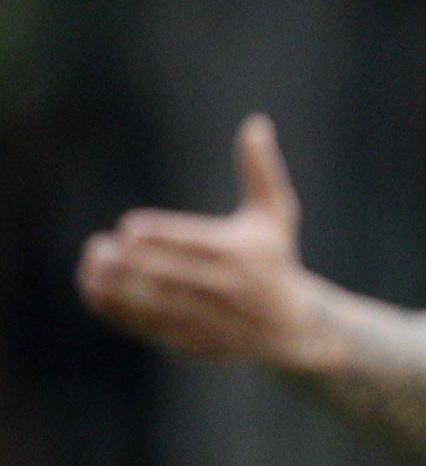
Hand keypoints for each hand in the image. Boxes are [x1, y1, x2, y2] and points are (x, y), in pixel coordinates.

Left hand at [76, 116, 329, 369]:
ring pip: (153, 303)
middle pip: (166, 274)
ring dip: (115, 286)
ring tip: (91, 267)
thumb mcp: (277, 215)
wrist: (295, 328)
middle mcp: (227, 290)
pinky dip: (117, 311)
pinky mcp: (196, 341)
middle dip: (126, 261)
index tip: (129, 228)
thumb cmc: (276, 260)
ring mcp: (211, 319)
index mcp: (242, 255)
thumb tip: (256, 123)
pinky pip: (149, 326)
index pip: (192, 243)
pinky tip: (94, 292)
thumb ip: (261, 171)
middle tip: (98, 247)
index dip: (156, 236)